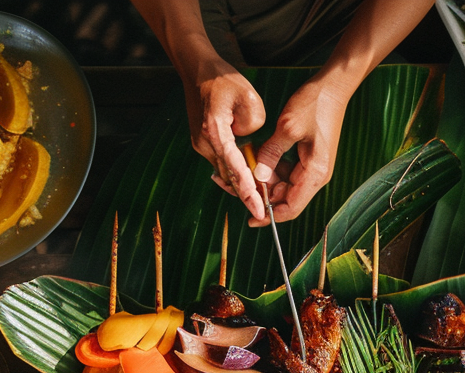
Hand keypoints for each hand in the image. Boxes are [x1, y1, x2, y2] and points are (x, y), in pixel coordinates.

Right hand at [183, 56, 267, 220]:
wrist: (197, 71)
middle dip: (249, 193)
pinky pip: (223, 164)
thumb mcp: (248, 96)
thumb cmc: (224, 80)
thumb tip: (250, 142)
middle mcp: (205, 143)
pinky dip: (237, 173)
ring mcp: (202, 145)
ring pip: (226, 173)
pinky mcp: (204, 144)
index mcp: (215, 131)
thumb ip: (254, 122)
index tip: (259, 209)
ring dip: (243, 184)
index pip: (234, 168)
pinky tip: (251, 181)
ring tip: (263, 196)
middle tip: (267, 209)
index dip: (248, 191)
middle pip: (230, 177)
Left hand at [247, 76, 351, 225]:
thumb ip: (270, 154)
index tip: (250, 218)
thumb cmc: (314, 105)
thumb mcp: (287, 128)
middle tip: (240, 185)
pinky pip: (288, 172)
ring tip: (245, 169)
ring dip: (266, 181)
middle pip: (287, 199)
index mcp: (315, 174)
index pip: (291, 208)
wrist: (333, 88)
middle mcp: (316, 176)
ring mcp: (313, 167)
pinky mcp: (309, 158)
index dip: (270, 216)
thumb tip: (256, 176)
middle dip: (264, 196)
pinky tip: (257, 158)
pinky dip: (272, 169)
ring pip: (285, 186)